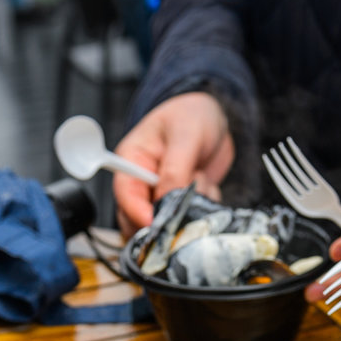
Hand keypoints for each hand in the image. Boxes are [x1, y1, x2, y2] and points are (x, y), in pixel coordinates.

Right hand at [113, 92, 234, 236]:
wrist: (216, 119)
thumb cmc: (192, 116)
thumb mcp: (185, 135)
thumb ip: (175, 169)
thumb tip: (167, 203)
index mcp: (132, 160)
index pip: (125, 193)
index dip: (137, 213)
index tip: (156, 224)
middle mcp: (141, 182)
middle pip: (137, 218)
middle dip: (166, 216)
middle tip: (189, 202)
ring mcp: (159, 196)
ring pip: (164, 224)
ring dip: (187, 211)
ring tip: (202, 181)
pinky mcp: (178, 205)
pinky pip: (187, 222)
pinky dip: (201, 211)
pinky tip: (208, 186)